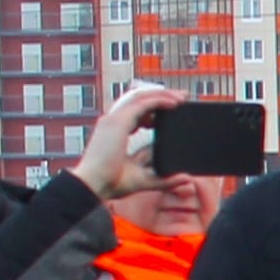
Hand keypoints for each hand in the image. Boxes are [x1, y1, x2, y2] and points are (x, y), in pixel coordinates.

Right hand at [75, 84, 179, 203]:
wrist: (93, 185)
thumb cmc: (111, 184)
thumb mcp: (145, 179)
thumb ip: (166, 179)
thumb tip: (186, 178)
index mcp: (116, 133)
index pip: (136, 114)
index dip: (154, 110)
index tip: (172, 111)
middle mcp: (114, 123)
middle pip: (139, 101)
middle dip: (160, 96)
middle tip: (182, 98)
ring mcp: (114, 120)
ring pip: (141, 98)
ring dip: (162, 95)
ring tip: (182, 97)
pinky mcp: (118, 121)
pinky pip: (142, 104)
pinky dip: (159, 100)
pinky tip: (174, 103)